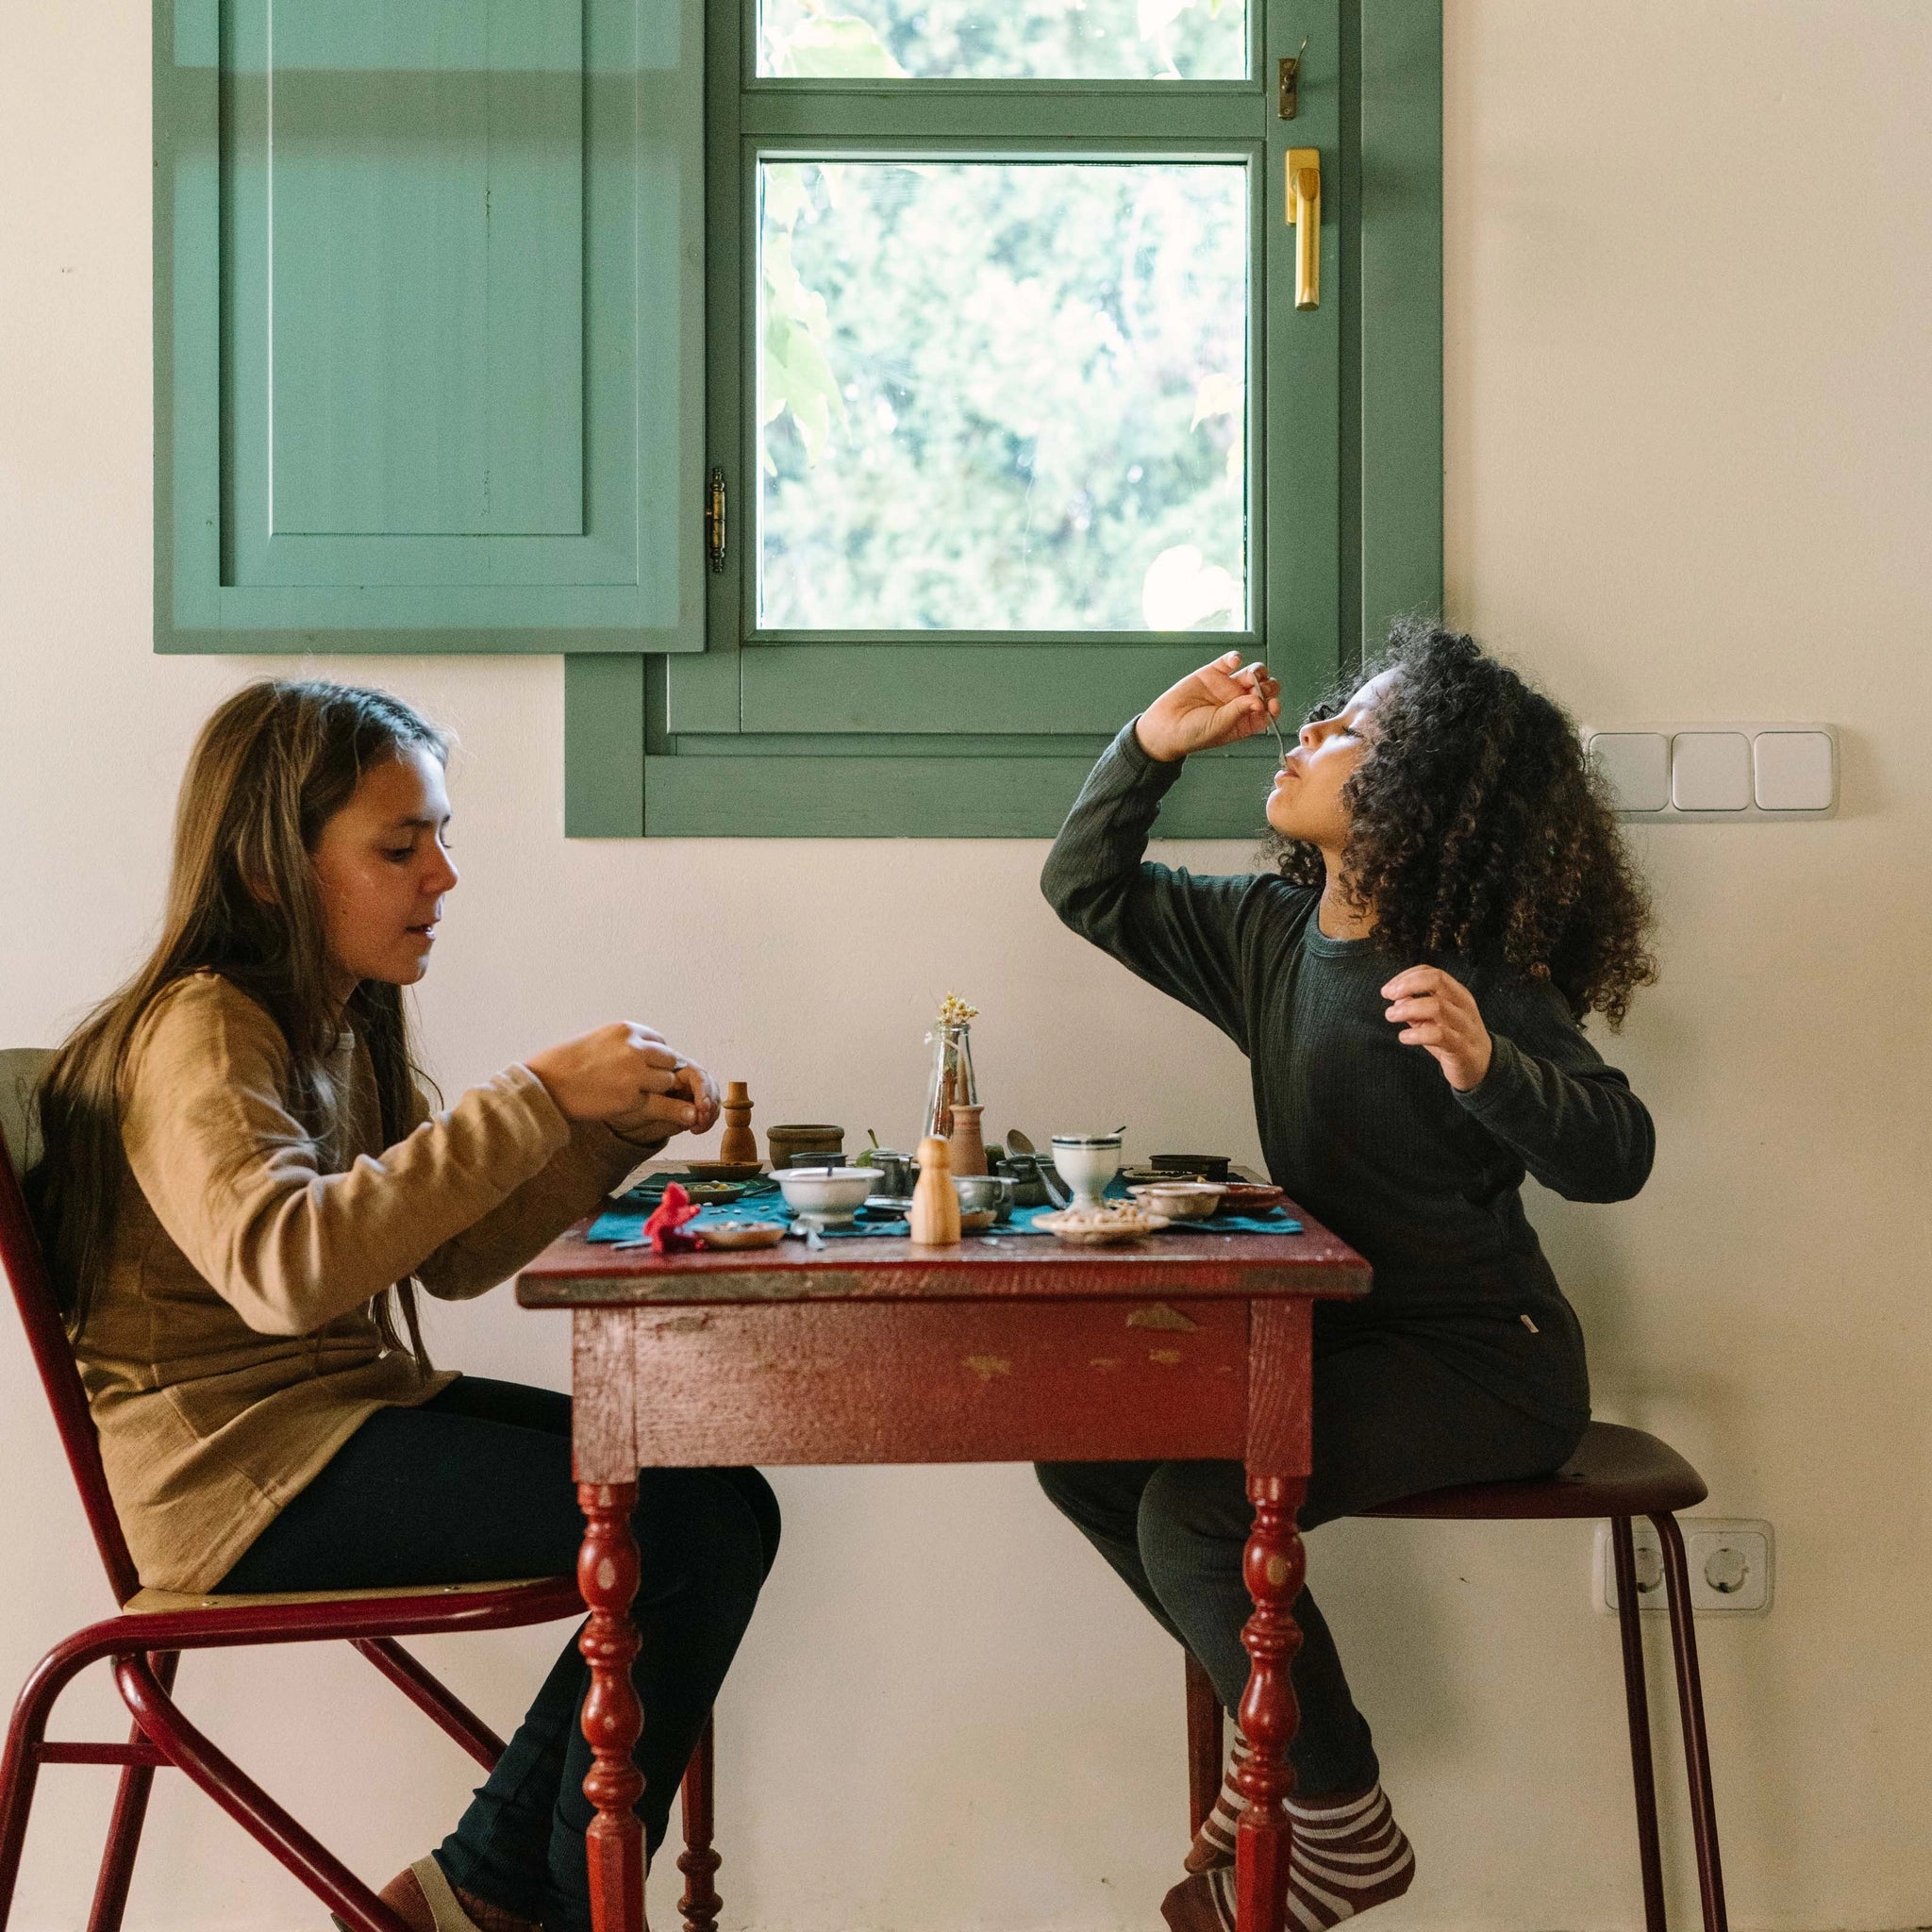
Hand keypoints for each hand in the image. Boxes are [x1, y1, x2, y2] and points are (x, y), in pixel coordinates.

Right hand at [525, 1023, 714, 1134]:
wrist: (545, 1085)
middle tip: (645, 1086)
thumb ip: (624, 1046)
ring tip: (635, 1096)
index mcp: (626, 1030)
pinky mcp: (632, 1097)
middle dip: (659, 1073)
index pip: (658, 1042)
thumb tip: (646, 1056)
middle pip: (668, 1060)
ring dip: (656, 1090)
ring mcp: (636, 1072)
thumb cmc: (564, 1064)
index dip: (653, 1058)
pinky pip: (659, 1103)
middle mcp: (635, 1047)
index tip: (643, 1069)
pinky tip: (653, 1110)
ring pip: (666, 1081)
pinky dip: (659, 1107)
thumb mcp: (598, 1041)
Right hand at [1134, 650, 1281, 763]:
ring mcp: (1227, 686)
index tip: (1273, 704)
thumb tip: (1260, 701)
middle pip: (1264, 690)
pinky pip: (1229, 661)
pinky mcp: (1213, 673)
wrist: (1165, 726)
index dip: (1274, 706)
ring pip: (1252, 673)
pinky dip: (1235, 658)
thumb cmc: (1192, 734)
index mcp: (1244, 721)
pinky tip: (1234, 661)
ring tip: (1250, 676)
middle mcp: (1239, 702)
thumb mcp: (1220, 727)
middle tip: (1259, 689)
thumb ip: (1239, 712)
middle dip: (1267, 687)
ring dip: (1257, 671)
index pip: (1267, 711)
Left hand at [1381, 967, 1492, 1091]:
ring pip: (1437, 1006)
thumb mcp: (1433, 1020)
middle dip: (1408, 984)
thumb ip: (1415, 1008)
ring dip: (1408, 1008)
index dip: (1406, 976)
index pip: (1431, 972)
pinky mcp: (1461, 1047)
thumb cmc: (1453, 1038)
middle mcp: (1463, 1004)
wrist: (1481, 1066)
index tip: (1388, 990)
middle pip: (1437, 980)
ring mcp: (1464, 1025)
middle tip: (1388, 995)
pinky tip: (1404, 1037)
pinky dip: (1417, 1034)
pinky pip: (1439, 1035)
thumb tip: (1396, 999)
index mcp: (1457, 993)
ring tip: (1391, 1015)